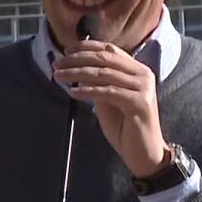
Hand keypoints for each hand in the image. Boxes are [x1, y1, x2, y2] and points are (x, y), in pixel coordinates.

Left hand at [52, 40, 168, 177]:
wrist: (144, 154)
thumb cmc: (125, 128)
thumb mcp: (107, 101)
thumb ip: (97, 84)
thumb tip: (76, 70)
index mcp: (137, 70)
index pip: (110, 49)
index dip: (86, 47)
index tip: (66, 50)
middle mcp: (143, 74)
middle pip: (105, 58)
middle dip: (78, 59)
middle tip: (57, 64)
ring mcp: (143, 88)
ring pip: (104, 73)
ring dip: (77, 73)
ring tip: (59, 76)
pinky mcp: (140, 102)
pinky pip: (108, 92)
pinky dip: (88, 91)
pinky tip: (73, 92)